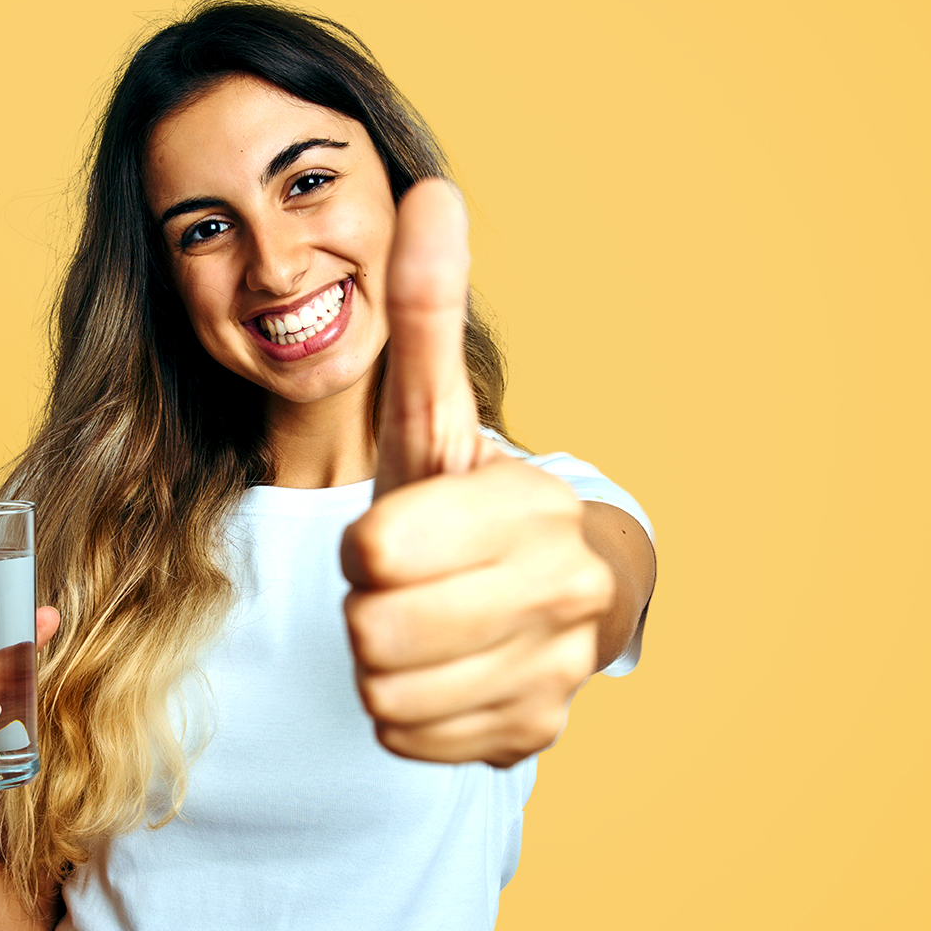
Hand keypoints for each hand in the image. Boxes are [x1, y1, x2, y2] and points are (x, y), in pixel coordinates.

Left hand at [342, 180, 614, 765]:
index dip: (368, 544)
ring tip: (423, 625)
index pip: (377, 554)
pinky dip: (407, 716)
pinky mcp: (532, 734)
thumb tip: (429, 189)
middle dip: (370, 609)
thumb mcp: (436, 414)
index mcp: (533, 507)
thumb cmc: (467, 498)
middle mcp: (562, 591)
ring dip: (382, 665)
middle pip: (374, 634)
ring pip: (385, 694)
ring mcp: (554, 671)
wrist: (552, 596)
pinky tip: (441, 674)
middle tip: (407, 586)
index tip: (400, 532)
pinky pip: (408, 741)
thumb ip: (426, 314)